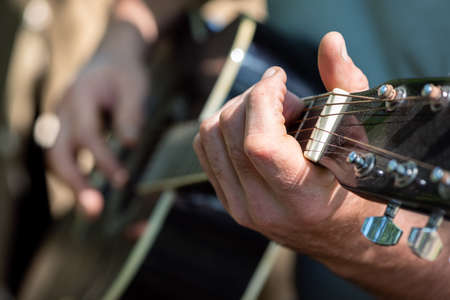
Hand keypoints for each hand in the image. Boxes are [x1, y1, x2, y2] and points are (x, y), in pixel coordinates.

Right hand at [46, 23, 148, 217]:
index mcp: (81, 95)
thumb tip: (129, 145)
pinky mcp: (62, 130)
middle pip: (57, 152)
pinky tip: (89, 191)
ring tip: (93, 209)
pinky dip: (71, 176)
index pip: (87, 133)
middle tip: (94, 210)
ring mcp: (58, 120)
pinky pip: (60, 157)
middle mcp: (62, 109)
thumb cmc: (124, 74)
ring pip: (53, 158)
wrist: (110, 60)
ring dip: (70, 184)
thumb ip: (131, 114)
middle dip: (74, 182)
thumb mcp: (135, 87)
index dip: (103, 159)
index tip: (122, 180)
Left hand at [194, 32, 376, 260]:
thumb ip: (345, 85)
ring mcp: (239, 207)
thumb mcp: (357, 137)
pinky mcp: (227, 200)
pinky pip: (205, 149)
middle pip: (229, 132)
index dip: (263, 99)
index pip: (259, 143)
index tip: (279, 81)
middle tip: (283, 102)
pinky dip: (223, 126)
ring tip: (269, 115)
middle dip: (253, 98)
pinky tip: (251, 126)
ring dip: (237, 109)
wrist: (340, 234)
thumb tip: (330, 43)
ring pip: (209, 136)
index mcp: (301, 198)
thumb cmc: (354, 185)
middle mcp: (263, 207)